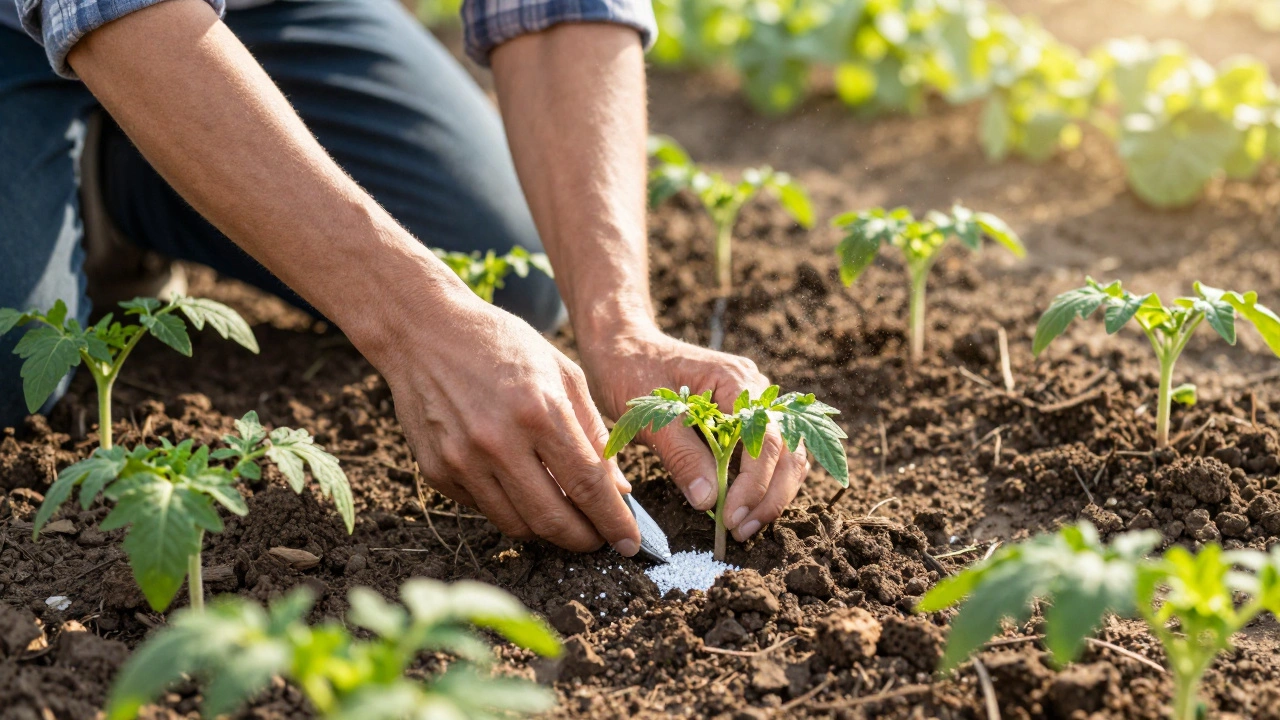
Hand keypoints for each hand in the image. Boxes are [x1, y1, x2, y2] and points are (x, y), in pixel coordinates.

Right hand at [379, 293, 640, 555]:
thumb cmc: (503, 345)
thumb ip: (594, 432)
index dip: (614, 521)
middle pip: (552, 518)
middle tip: (599, 539)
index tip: (630, 543)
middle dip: (584, 539)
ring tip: (565, 519)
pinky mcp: (437, 472)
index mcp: (539, 411)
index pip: (588, 485)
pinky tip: (522, 491)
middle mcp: (498, 442)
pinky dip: (511, 510)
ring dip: (548, 532)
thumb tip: (619, 489)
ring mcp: (462, 461)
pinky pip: (485, 510)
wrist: (425, 332)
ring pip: (517, 525)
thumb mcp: (563, 373)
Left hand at [579, 325, 810, 542]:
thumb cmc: (630, 370)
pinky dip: (761, 484)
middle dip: (770, 496)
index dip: (754, 483)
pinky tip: (743, 509)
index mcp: (736, 379)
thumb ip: (681, 455)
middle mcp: (755, 389)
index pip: (764, 437)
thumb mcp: (650, 415)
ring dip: (771, 494)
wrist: (621, 346)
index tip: (730, 517)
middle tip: (741, 530)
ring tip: (744, 527)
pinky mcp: (743, 419)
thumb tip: (708, 501)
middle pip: (788, 449)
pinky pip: (766, 454)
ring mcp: (754, 403)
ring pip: (786, 455)